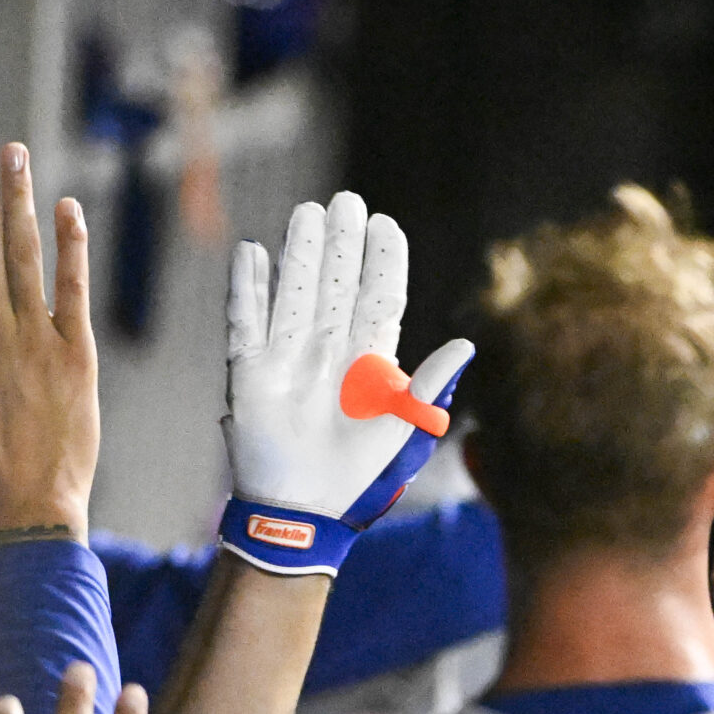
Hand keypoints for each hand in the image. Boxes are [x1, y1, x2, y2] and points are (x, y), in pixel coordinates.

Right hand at [219, 192, 473, 575]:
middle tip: (347, 201)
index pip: (379, 299)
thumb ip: (429, 388)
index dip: (383, 262)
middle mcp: (328, 351)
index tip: (386, 225)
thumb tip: (467, 346)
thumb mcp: (403, 432)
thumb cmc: (358, 478)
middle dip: (342, 244)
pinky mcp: (249, 372)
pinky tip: (252, 253)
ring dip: (301, 253)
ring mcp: (287, 357)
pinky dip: (247, 287)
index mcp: (370, 362)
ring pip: (295, 290)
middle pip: (336, 285)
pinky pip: (246, 320)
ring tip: (309, 213)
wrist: (304, 512)